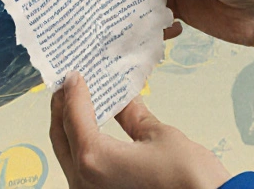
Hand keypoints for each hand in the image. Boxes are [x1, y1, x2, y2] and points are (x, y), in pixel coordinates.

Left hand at [51, 72, 229, 188]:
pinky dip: (83, 148)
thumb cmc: (192, 182)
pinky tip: (93, 132)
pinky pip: (82, 169)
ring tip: (79, 105)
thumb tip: (123, 99)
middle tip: (68, 87)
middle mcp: (84, 182)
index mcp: (94, 160)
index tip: (74, 75)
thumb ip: (132, 115)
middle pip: (61, 136)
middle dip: (62, 108)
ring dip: (70, 128)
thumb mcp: (160, 136)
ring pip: (68, 154)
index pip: (73, 116)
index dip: (73, 91)